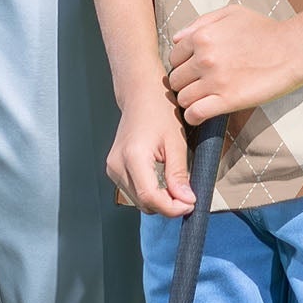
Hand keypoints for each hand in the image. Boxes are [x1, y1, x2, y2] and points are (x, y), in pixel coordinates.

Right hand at [106, 90, 197, 216]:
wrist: (140, 94)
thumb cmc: (158, 110)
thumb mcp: (176, 142)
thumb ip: (179, 174)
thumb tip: (185, 201)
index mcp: (133, 156)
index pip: (151, 198)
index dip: (172, 208)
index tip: (190, 204)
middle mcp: (117, 164)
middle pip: (144, 203)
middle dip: (168, 205)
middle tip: (187, 194)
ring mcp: (113, 167)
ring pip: (139, 201)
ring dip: (160, 201)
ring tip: (175, 185)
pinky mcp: (114, 169)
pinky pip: (134, 192)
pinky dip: (150, 193)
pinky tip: (162, 181)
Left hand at [166, 6, 302, 122]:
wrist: (294, 48)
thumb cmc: (264, 29)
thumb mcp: (230, 13)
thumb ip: (200, 22)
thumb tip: (177, 38)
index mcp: (201, 36)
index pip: (174, 58)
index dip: (182, 66)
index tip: (193, 72)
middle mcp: (204, 58)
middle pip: (176, 80)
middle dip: (185, 84)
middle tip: (198, 87)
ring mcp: (215, 80)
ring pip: (183, 98)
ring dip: (189, 101)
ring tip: (202, 101)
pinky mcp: (228, 100)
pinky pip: (196, 114)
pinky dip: (194, 117)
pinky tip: (201, 114)